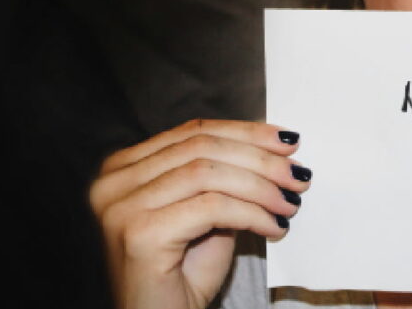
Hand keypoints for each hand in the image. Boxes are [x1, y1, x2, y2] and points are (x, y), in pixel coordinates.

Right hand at [89, 119, 311, 308]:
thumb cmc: (180, 277)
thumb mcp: (205, 214)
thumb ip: (223, 177)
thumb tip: (273, 148)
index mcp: (123, 169)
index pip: (193, 133)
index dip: (246, 133)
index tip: (289, 141)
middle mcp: (112, 183)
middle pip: (201, 148)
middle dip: (260, 158)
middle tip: (299, 174)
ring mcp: (121, 207)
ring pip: (208, 173)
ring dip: (261, 187)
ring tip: (290, 202)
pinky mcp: (139, 234)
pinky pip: (212, 207)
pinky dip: (252, 213)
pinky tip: (274, 227)